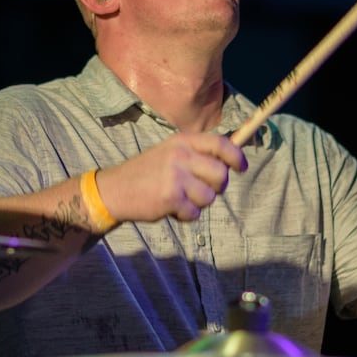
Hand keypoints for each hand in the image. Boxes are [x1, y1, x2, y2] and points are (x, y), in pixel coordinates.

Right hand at [95, 133, 247, 222]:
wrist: (114, 190)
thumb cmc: (146, 174)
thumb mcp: (169, 153)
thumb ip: (196, 155)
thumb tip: (229, 162)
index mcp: (182, 141)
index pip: (220, 144)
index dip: (236, 156)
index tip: (242, 167)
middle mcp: (180, 156)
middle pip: (220, 174)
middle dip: (216, 187)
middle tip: (201, 191)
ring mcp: (175, 176)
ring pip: (209, 197)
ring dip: (198, 203)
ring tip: (180, 199)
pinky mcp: (170, 197)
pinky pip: (194, 212)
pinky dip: (186, 215)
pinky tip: (171, 208)